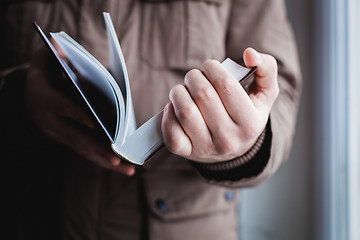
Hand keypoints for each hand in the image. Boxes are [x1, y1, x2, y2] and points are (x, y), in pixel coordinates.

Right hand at [25, 45, 134, 174]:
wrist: (25, 98)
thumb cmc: (42, 76)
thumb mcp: (42, 62)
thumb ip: (51, 55)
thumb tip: (59, 45)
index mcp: (45, 99)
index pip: (62, 107)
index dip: (77, 114)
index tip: (93, 123)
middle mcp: (51, 122)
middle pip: (77, 138)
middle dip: (99, 149)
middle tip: (118, 159)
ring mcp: (59, 134)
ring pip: (85, 150)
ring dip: (107, 162)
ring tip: (129, 170)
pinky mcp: (68, 141)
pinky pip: (87, 152)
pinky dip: (104, 160)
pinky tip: (123, 167)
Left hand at [162, 48, 278, 162]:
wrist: (234, 149)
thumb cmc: (247, 114)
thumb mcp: (265, 93)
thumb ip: (266, 68)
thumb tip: (249, 53)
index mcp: (250, 123)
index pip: (226, 85)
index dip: (213, 68)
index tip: (209, 66)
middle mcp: (229, 139)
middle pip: (203, 95)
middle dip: (194, 77)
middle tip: (194, 77)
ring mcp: (207, 148)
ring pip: (185, 111)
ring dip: (178, 92)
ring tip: (183, 89)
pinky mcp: (187, 153)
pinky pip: (171, 134)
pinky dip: (168, 115)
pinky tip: (173, 107)